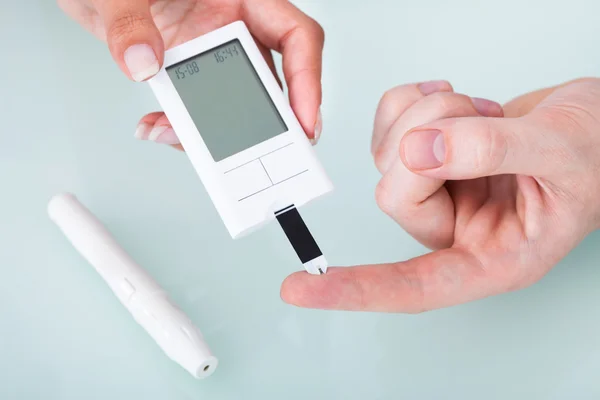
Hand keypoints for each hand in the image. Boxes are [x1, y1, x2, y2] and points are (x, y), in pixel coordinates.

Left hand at [58, 0, 323, 144]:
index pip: (295, 35)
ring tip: (195, 146)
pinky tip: (158, 129)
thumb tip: (144, 64)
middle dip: (272, 124)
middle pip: (273, 81)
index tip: (304, 121)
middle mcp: (232, 25)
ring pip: (236, 103)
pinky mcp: (188, 69)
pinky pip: (199, 109)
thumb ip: (129, 23)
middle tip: (267, 154)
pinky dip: (182, 128)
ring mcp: (211, 50)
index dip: (307, 79)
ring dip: (218, 134)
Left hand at [281, 77, 599, 312]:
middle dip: (428, 142)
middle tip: (477, 118)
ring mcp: (439, 191)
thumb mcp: (562, 154)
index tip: (302, 289)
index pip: (413, 288)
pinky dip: (412, 102)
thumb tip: (421, 151)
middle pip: (395, 195)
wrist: (595, 121)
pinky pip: (389, 126)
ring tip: (481, 110)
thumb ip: (492, 152)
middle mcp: (457, 229)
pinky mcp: (427, 156)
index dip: (357, 289)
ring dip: (428, 115)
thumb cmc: (596, 152)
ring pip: (388, 155)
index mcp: (493, 258)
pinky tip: (453, 100)